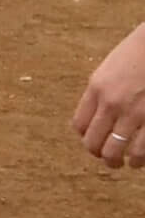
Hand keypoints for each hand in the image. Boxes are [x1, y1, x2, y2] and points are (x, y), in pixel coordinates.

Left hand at [73, 20, 144, 167]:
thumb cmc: (138, 55)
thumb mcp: (110, 70)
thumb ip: (102, 92)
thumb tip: (97, 115)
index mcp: (96, 89)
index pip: (80, 125)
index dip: (87, 138)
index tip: (94, 141)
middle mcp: (111, 103)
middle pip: (94, 143)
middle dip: (101, 155)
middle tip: (109, 159)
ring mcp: (134, 113)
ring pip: (117, 152)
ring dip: (121, 162)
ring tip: (129, 163)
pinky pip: (142, 150)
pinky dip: (141, 159)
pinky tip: (142, 159)